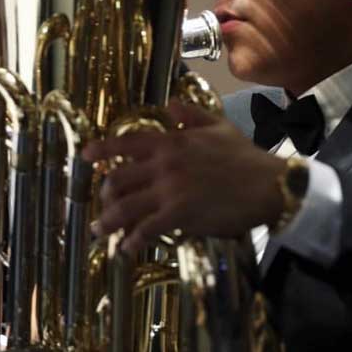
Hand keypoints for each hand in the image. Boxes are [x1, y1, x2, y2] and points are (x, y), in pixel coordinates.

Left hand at [83, 100, 285, 253]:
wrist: (267, 184)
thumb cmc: (244, 155)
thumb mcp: (218, 125)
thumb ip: (190, 114)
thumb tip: (171, 102)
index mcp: (171, 141)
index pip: (126, 143)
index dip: (101, 149)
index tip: (85, 155)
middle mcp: (163, 164)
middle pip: (118, 179)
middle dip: (104, 194)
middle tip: (101, 203)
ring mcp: (169, 191)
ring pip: (125, 207)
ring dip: (107, 221)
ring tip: (100, 230)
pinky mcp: (179, 216)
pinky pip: (146, 230)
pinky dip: (132, 241)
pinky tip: (126, 248)